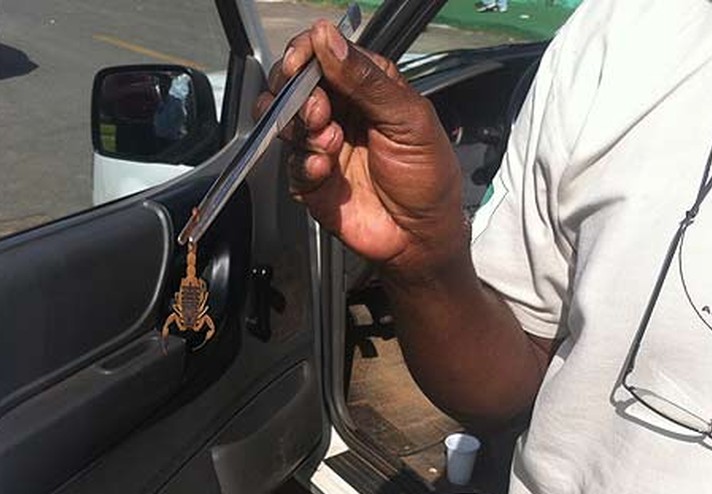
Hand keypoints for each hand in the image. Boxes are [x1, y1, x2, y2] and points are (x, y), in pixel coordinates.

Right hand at [255, 21, 466, 276]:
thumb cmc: (428, 178)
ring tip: (328, 142)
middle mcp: (340, 112)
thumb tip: (327, 37)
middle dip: (296, 94)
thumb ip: (366, 79)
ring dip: (299, 128)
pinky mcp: (311, 179)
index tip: (302, 64)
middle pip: (293, 84)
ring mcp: (323, 146)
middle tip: (318, 111)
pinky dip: (304, 164)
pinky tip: (325, 170)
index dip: (306, 54)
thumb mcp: (408, 120)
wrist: (422, 238)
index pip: (324, 54)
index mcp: (366, 87)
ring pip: (283, 121)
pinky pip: (290, 163)